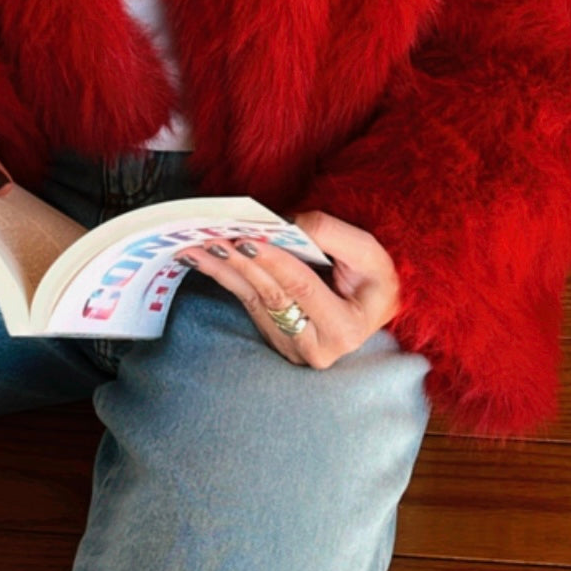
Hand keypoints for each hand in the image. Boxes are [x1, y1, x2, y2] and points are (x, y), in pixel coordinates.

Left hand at [177, 211, 399, 367]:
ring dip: (222, 270)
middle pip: (270, 294)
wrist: (375, 303)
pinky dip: (226, 277)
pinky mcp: (275, 335)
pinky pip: (248, 301)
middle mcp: (314, 347)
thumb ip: (332, 234)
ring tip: (194, 247)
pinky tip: (204, 260)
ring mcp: (291, 346)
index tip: (247, 238)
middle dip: (240, 262)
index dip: (275, 261)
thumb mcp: (369, 252)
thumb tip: (287, 223)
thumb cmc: (376, 278)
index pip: (302, 289)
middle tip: (212, 236)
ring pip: (252, 299)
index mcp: (344, 330)